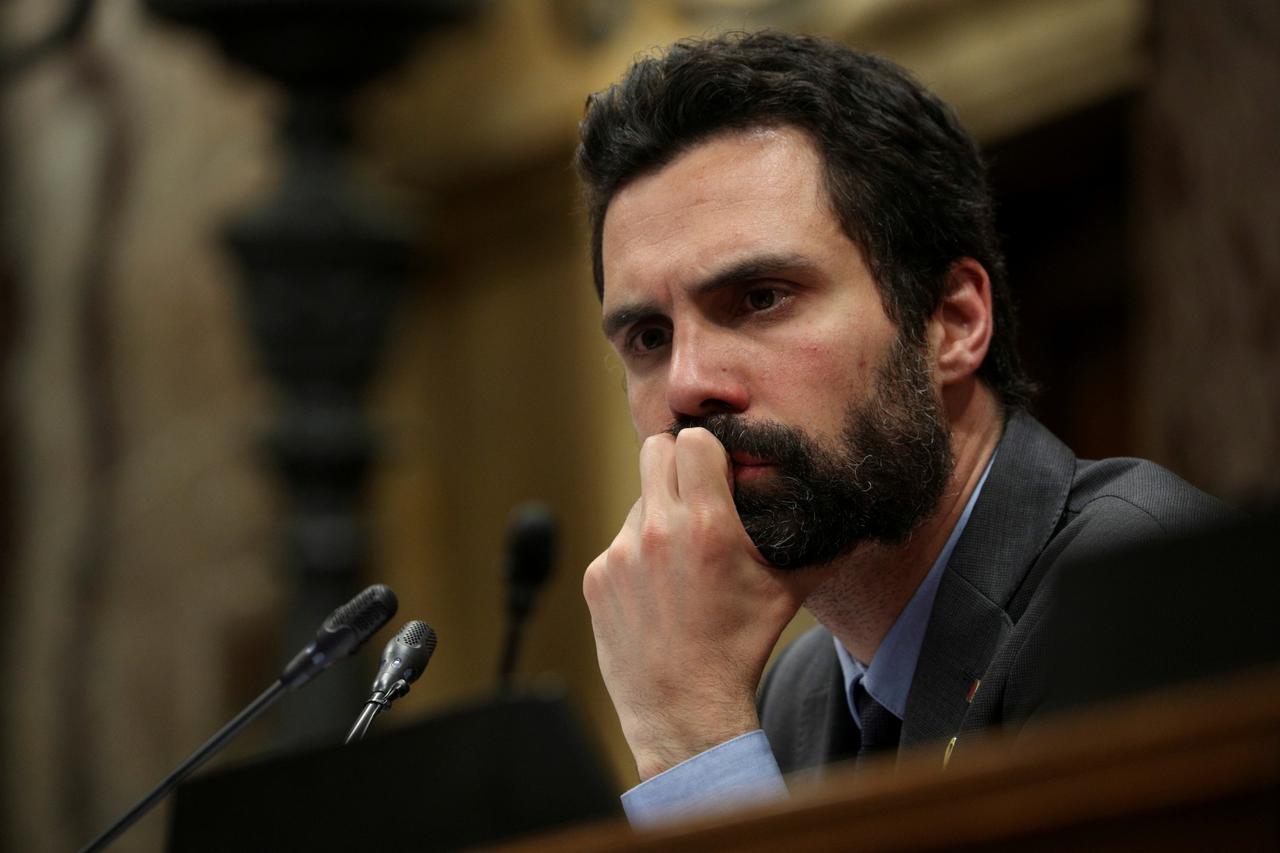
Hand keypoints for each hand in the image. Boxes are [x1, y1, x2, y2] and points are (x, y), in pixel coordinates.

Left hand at [583, 427, 822, 779]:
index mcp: (708, 525)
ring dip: (660, 514)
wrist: (685, 707)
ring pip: (639, 501)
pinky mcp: (598, 576)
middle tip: (696, 490)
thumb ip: (814, 540)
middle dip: (677, 463)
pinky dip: (638, 555)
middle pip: (655, 451)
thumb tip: (847, 507)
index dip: (709, 450)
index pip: (694, 440)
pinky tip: (659, 589)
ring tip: (682, 558)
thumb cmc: (742, 646)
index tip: (719, 470)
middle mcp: (658, 531)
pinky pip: (619, 542)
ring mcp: (621, 554)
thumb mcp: (788, 590)